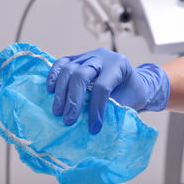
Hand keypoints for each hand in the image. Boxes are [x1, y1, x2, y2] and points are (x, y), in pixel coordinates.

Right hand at [46, 48, 169, 133]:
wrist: (132, 82)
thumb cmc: (131, 94)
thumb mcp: (129, 102)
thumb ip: (112, 110)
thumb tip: (90, 125)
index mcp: (119, 65)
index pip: (102, 87)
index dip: (96, 108)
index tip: (93, 128)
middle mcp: (101, 56)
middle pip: (81, 75)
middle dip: (73, 99)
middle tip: (68, 120)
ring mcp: (87, 55)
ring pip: (68, 69)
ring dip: (60, 92)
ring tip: (57, 112)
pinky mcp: (76, 58)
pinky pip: (61, 63)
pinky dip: (53, 76)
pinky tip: (50, 91)